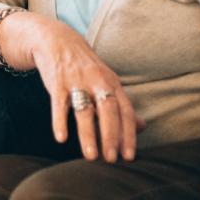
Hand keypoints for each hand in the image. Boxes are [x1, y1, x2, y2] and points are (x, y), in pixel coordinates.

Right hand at [0, 12, 140, 162]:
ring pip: (84, 110)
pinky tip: (61, 138)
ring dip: (88, 134)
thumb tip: (142, 127)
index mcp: (113, 83)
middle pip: (108, 111)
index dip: (128, 134)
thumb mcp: (107, 81)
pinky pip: (59, 104)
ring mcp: (76, 81)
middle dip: (111, 136)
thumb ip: (123, 105)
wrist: (57, 40)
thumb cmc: (85, 68)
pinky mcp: (57, 82)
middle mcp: (97, 81)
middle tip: (111, 159)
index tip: (129, 156)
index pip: (125, 111)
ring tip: (91, 157)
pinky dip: (60, 121)